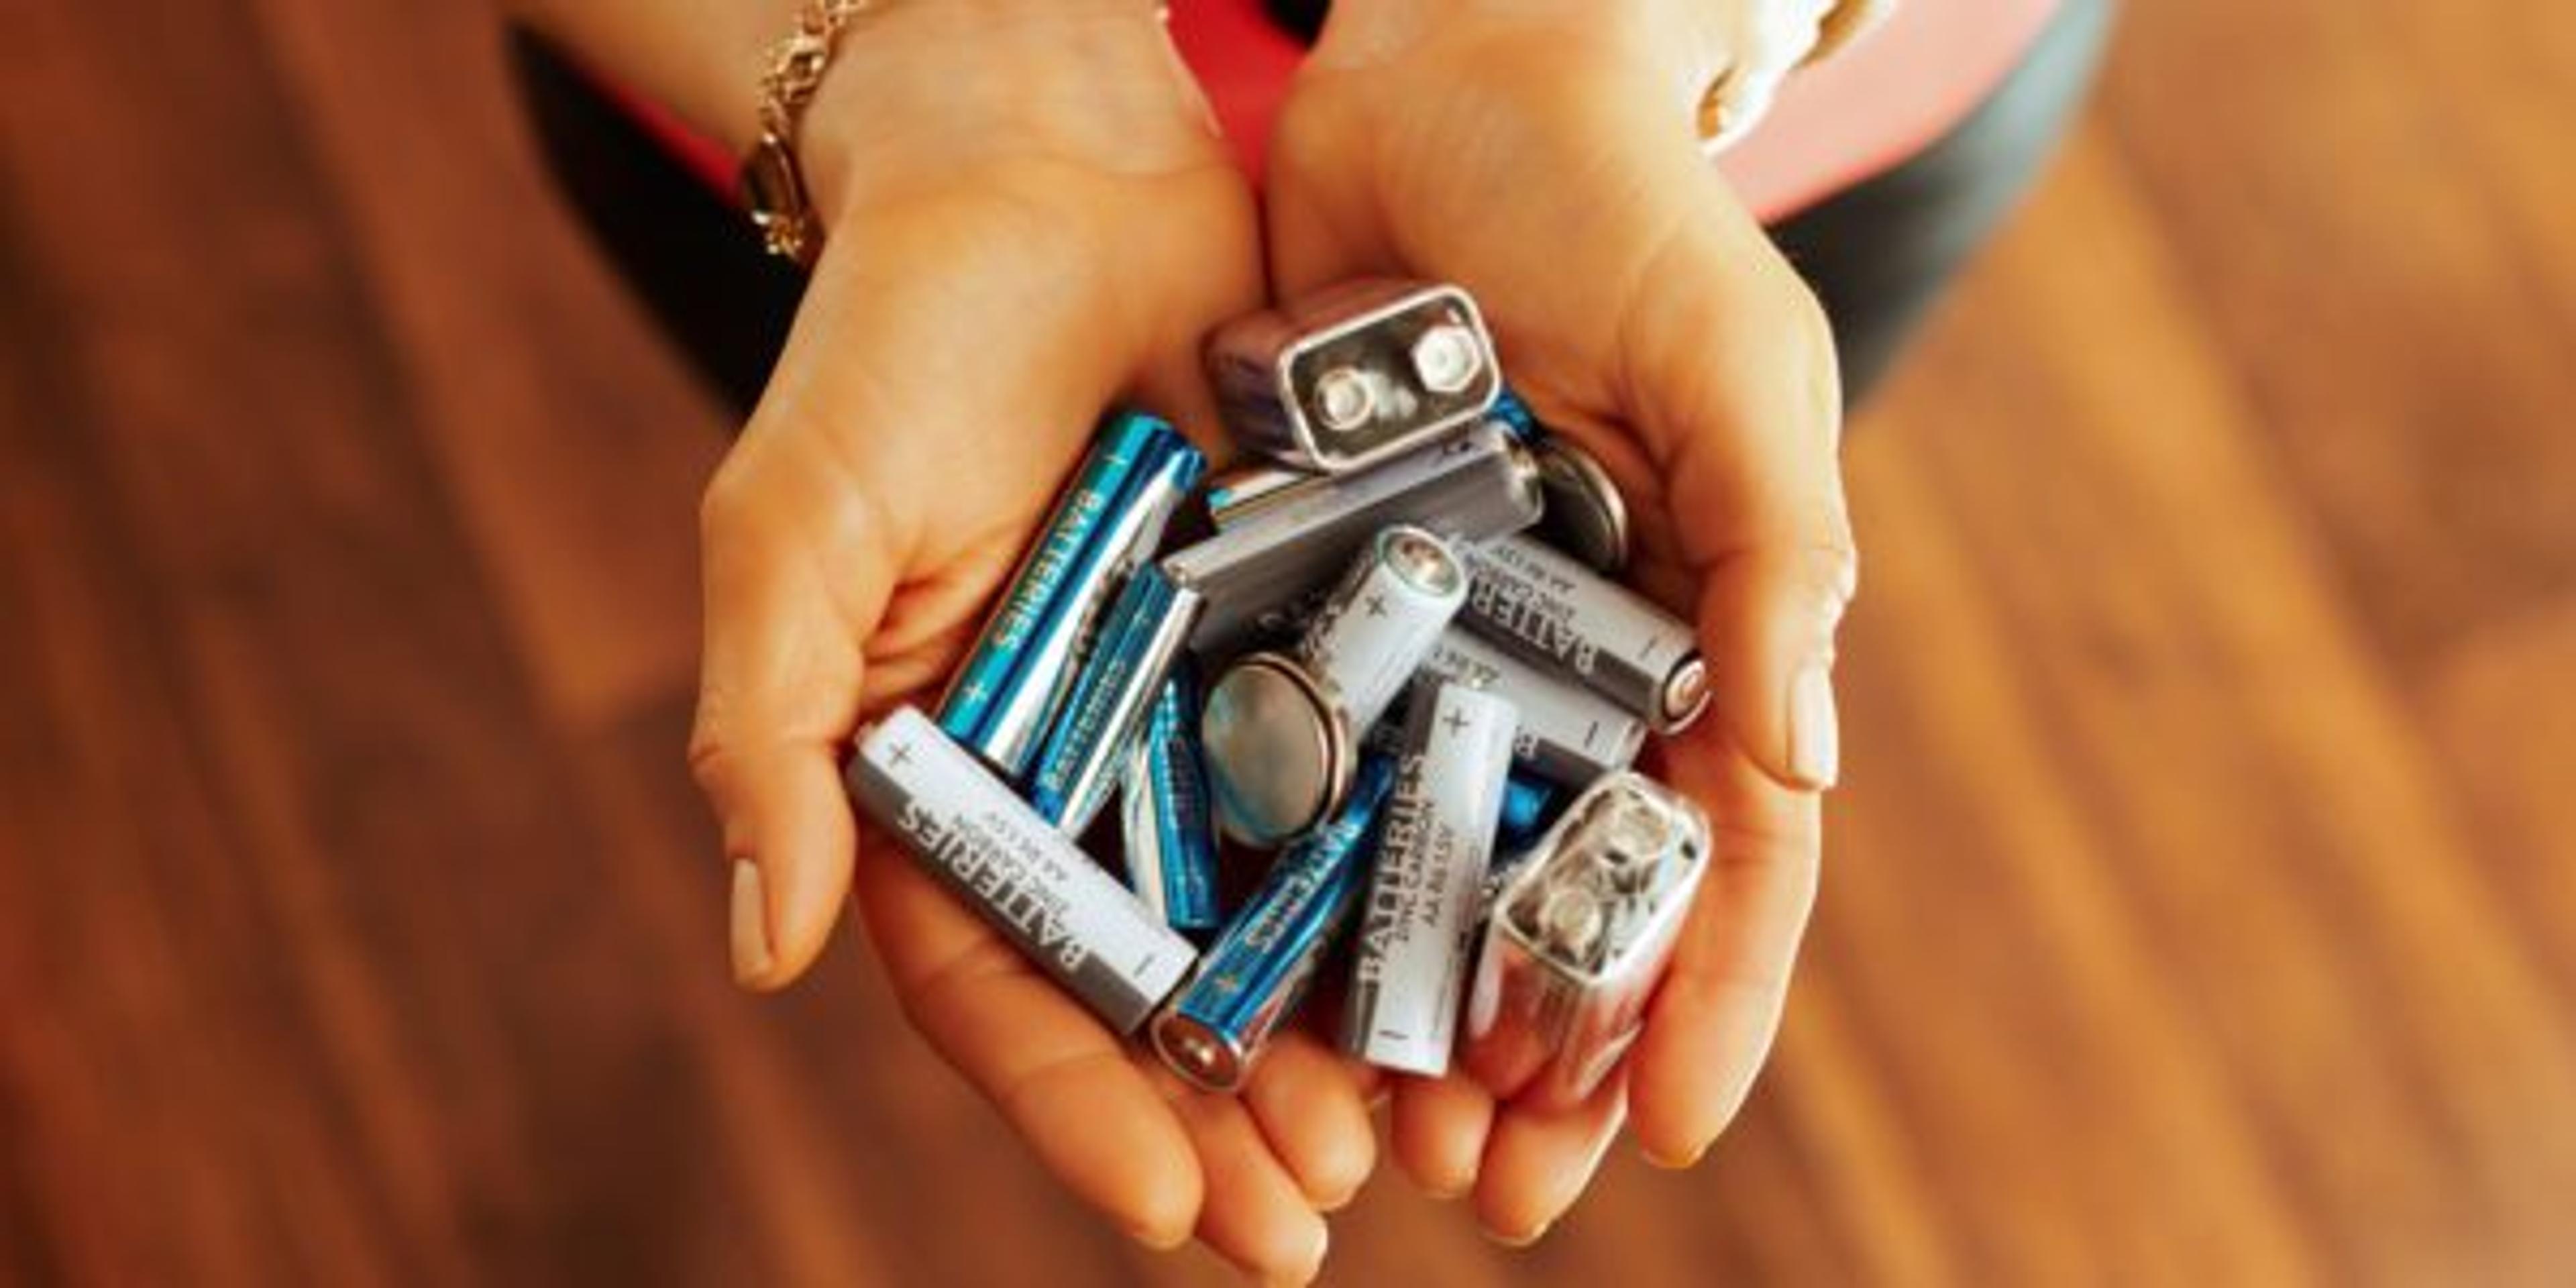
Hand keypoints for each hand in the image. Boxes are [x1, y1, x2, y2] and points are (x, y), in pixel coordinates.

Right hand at [689, 7, 1368, 1278]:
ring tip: (1413, 1134)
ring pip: (1271, 909)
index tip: (1176, 1208)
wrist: (1050, 165)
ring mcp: (1193, 711)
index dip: (1081, 1107)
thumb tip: (761, 944)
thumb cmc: (894, 343)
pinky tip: (1473, 953)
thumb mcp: (799, 530)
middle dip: (1226, 1111)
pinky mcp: (1302, 632)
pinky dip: (1410, 872)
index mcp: (935, 777)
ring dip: (1331, 1032)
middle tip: (1317, 1216)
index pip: (998, 981)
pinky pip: (1363, 773)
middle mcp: (1071, 771)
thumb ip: (770, 732)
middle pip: (1149, 982)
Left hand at [1265, 0, 1853, 1241]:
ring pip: (1418, 864)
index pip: (1716, 853)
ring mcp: (1425, 640)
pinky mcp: (1300, 589)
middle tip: (1490, 1186)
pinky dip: (1280, 871)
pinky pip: (1292, 752)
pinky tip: (1248, 975)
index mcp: (1686, 632)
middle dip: (1534, 1049)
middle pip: (1557, 897)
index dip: (1701, 998)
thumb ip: (1778, 554)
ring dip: (1403, 1008)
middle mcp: (1557, 664)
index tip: (1660, 1132)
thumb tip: (1800, 766)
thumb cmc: (1622, 204)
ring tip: (1373, 1135)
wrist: (1449, 68)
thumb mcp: (1734, 364)